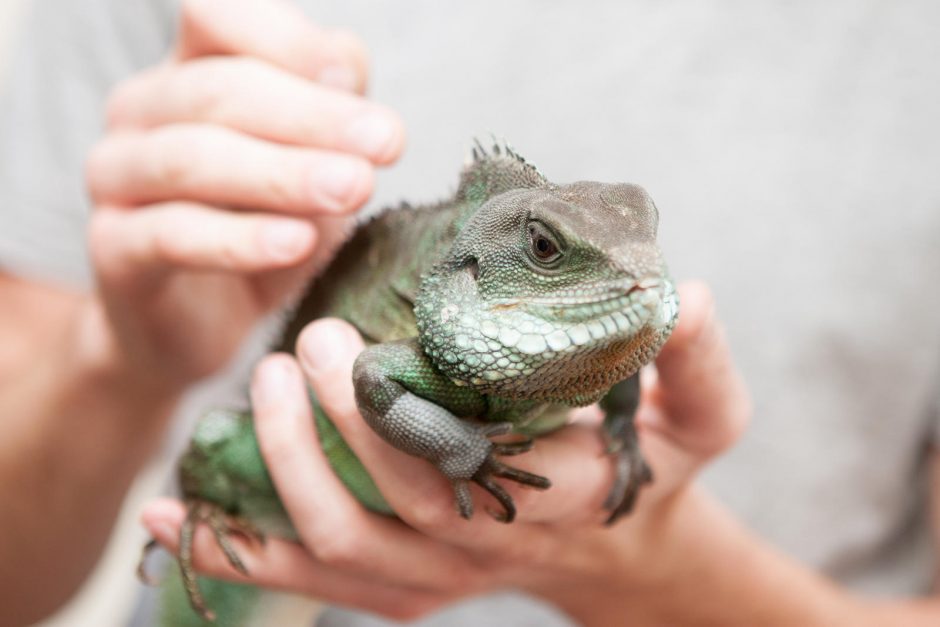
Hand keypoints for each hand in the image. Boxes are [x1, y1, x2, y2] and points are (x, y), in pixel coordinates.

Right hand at [84, 0, 404, 391]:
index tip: (357, 83)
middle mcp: (143, 112)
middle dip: (312, 117)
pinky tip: (295, 242)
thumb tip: (345, 68)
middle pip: (218, 90)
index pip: (219, 16)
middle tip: (386, 144)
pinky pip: (172, 235)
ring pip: (190, 158)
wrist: (206, 325)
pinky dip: (238, 239)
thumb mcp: (312, 161)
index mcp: (190, 72)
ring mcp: (117, 178)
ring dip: (281, 173)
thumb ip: (329, 108)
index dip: (289, 42)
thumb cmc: (267, 224)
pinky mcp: (114, 249)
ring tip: (352, 188)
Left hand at [142, 281, 750, 620]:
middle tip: (301, 347)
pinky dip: (238, 554)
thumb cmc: (658, 473)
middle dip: (323, 428)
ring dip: (273, 479)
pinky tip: (176, 511)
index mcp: (546, 499)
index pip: (450, 465)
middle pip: (378, 505)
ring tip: (249, 393)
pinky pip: (311, 582)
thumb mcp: (706, 417)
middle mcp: (482, 548)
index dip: (380, 417)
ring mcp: (436, 576)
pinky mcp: (404, 587)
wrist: (629, 554)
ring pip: (333, 550)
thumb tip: (684, 294)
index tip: (345, 342)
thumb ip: (698, 358)